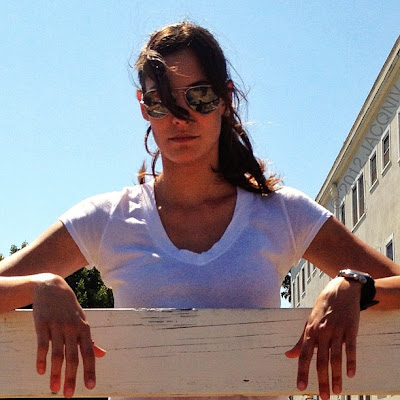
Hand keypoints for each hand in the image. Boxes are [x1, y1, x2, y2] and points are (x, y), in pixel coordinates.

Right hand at [32, 273, 105, 397]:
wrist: (52, 286)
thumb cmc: (69, 308)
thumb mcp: (82, 321)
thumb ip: (90, 340)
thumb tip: (103, 355)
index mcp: (84, 328)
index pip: (88, 352)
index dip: (90, 369)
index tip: (90, 386)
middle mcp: (72, 328)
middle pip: (73, 356)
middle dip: (71, 377)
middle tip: (69, 395)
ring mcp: (57, 326)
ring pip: (57, 353)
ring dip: (55, 373)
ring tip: (54, 389)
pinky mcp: (42, 324)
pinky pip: (42, 344)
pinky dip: (41, 359)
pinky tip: (41, 371)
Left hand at [285, 277, 361, 399]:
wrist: (340, 290)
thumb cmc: (323, 307)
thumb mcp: (309, 322)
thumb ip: (300, 341)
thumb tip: (288, 355)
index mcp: (310, 331)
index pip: (304, 354)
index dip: (302, 371)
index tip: (301, 387)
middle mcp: (322, 332)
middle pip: (321, 360)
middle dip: (321, 379)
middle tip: (322, 397)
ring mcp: (337, 330)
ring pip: (336, 357)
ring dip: (336, 376)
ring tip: (337, 391)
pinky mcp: (351, 329)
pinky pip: (351, 348)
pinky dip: (351, 362)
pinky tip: (350, 374)